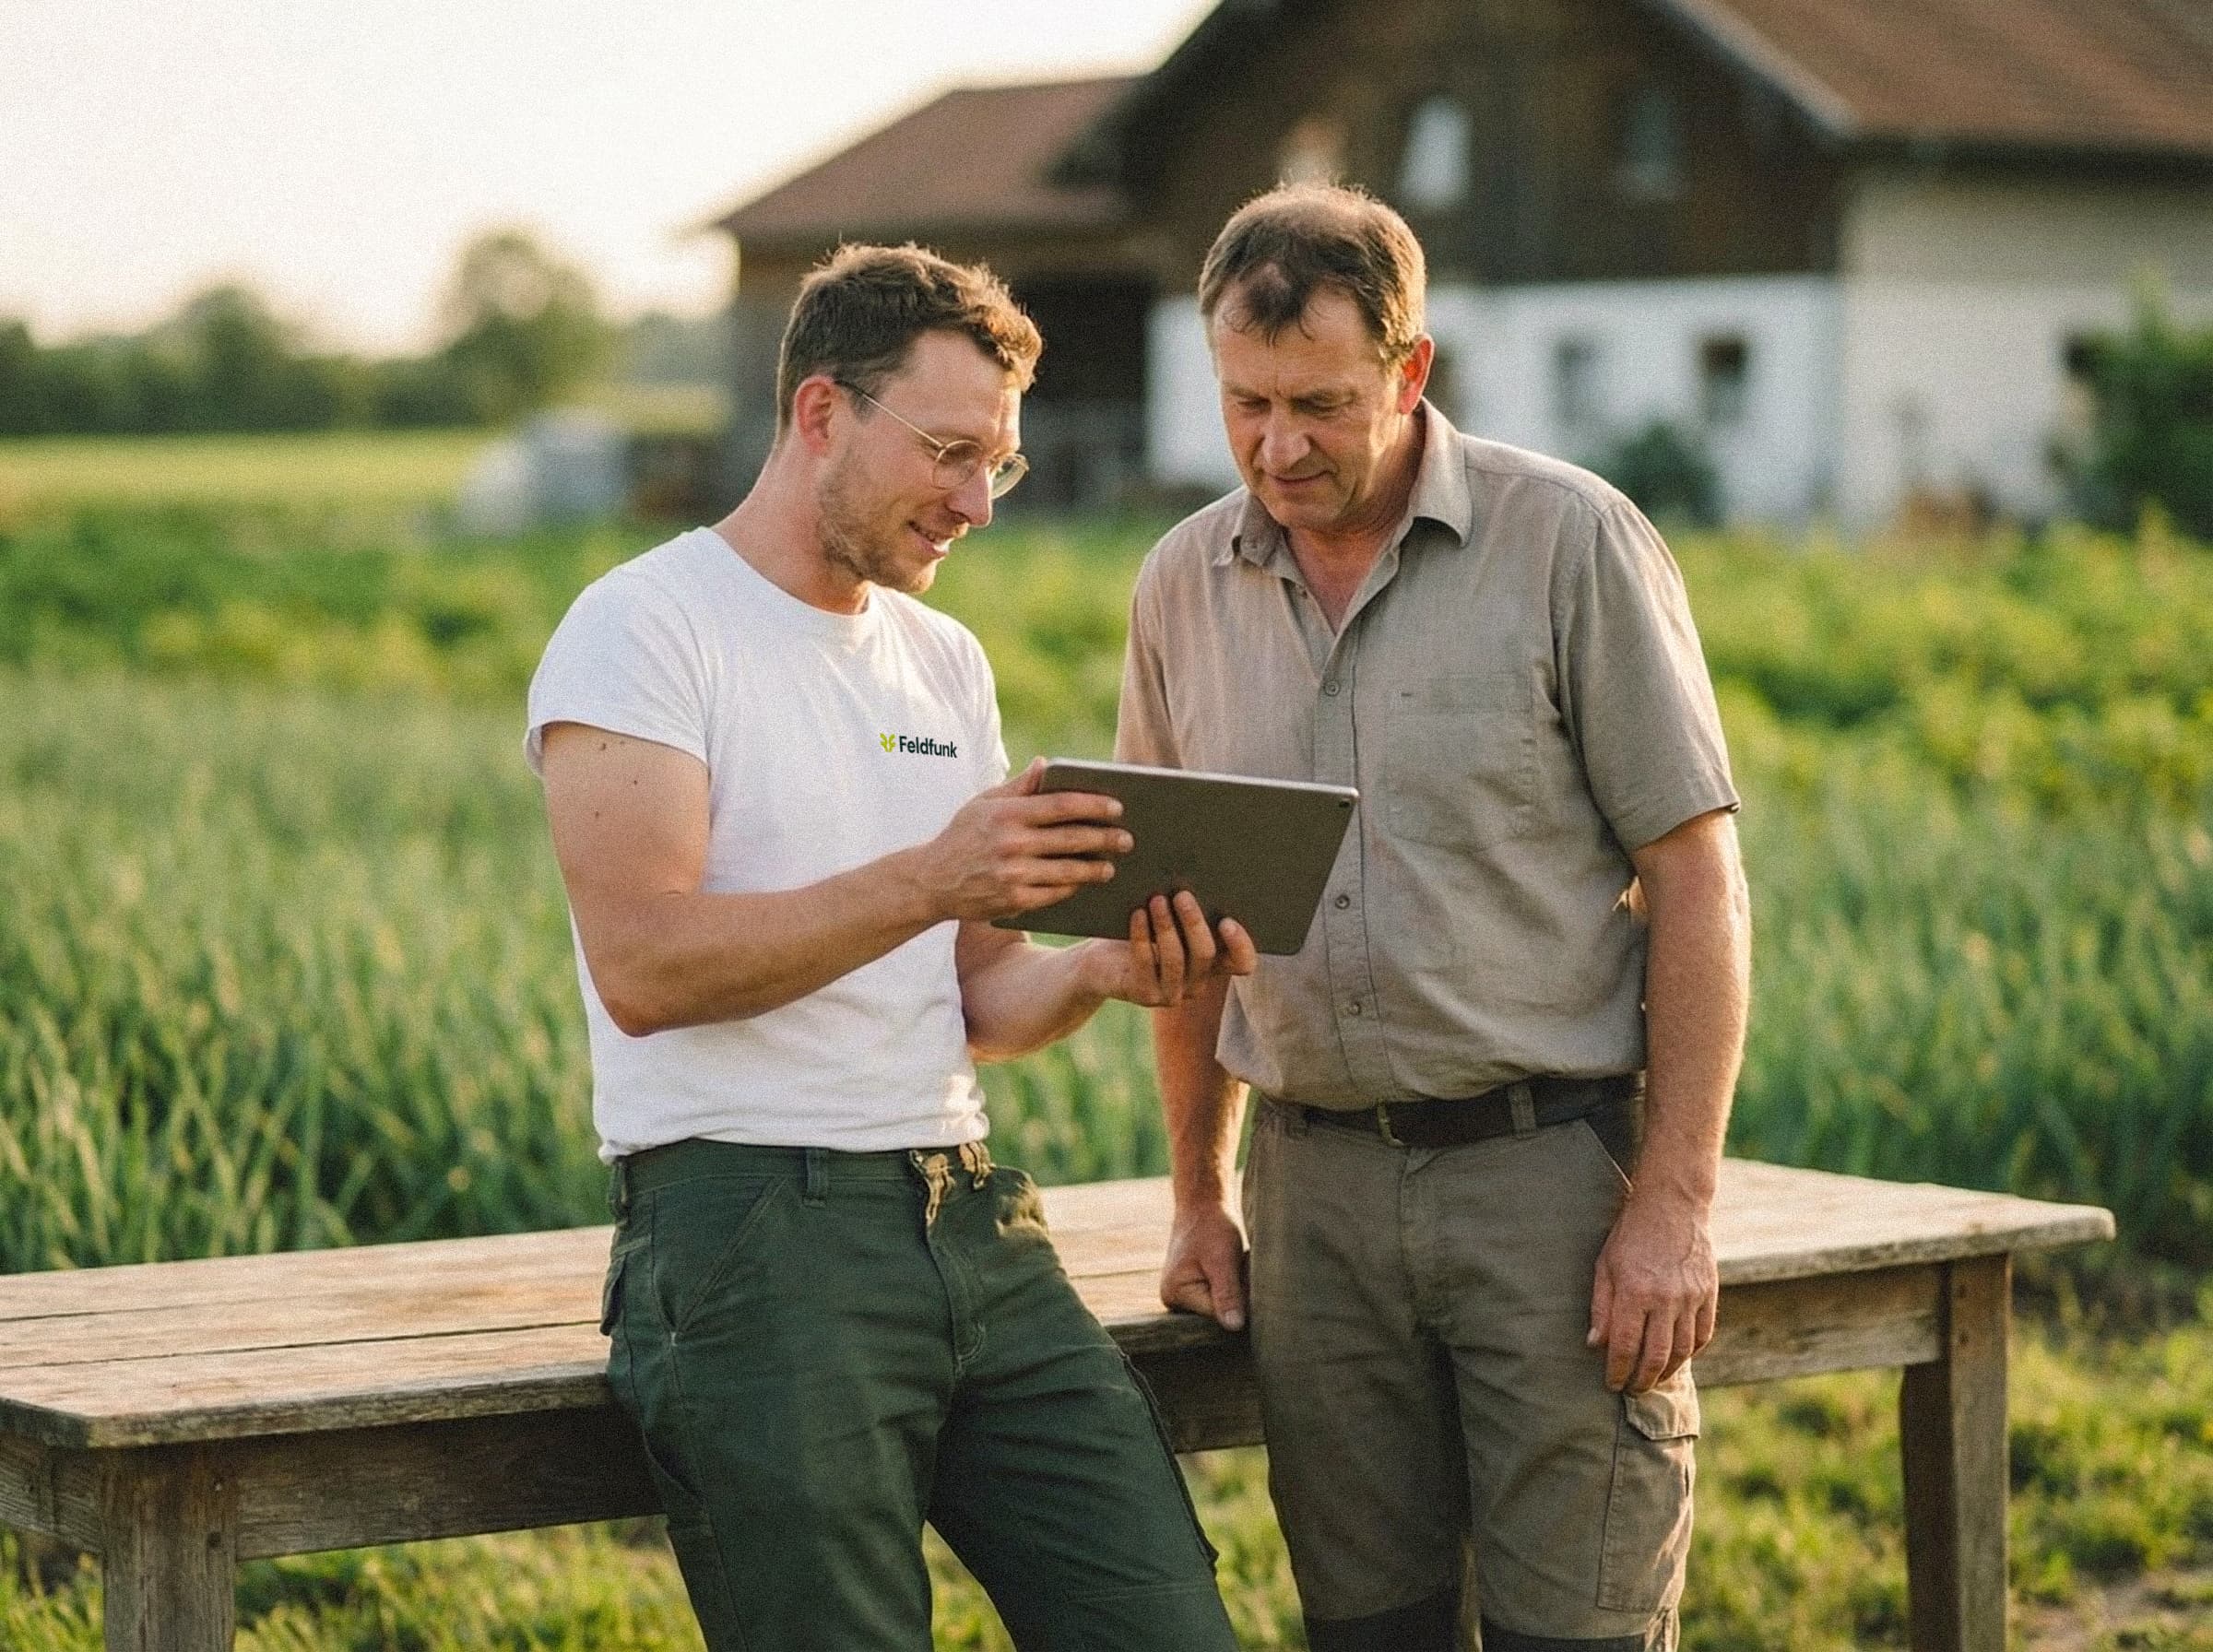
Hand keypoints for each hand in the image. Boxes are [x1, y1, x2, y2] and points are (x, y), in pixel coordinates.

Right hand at [920, 759, 1131, 922]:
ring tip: (1111, 866)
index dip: (1093, 805)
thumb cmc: (963, 836)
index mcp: (1007, 814)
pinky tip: (1084, 882)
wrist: (932, 881)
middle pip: (1071, 839)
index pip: (1061, 805)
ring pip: (1068, 870)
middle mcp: (1011, 843)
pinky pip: (1055, 893)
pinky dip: (1073, 887)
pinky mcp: (1014, 901)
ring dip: (1095, 868)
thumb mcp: (984, 803)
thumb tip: (1047, 763)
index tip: (1117, 807)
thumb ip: (1018, 785)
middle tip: (1127, 839)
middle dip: (1105, 839)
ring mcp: (1013, 874)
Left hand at [1079, 890, 1257, 1008]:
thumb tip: (1196, 873)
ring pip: (1176, 959)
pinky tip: (1137, 914)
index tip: (1227, 921)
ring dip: (1166, 926)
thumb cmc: (1141, 932)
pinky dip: (1142, 936)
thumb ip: (1186, 909)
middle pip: (1206, 954)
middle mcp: (1198, 983)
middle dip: (1194, 922)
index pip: (1243, 964)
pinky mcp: (1146, 996)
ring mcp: (1173, 994)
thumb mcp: (1168, 921)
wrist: (1101, 964)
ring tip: (1156, 900)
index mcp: (1212, 964)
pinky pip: (1147, 963)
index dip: (1241, 945)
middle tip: (1182, 895)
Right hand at [1161, 1199, 1247, 1330]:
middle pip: (1220, 1312)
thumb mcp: (1222, 1259)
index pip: (1217, 1315)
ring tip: (1236, 1262)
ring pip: (1225, 1304)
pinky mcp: (1197, 1288)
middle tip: (1239, 1264)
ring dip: (1238, 1285)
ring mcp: (1186, 1295)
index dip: (1239, 1298)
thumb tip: (1234, 1327)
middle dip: (1238, 1292)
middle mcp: (1176, 1300)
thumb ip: (1227, 1294)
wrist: (1204, 1203)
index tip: (1242, 1271)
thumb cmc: (1210, 1226)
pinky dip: (1234, 1282)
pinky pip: (1223, 1295)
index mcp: (1175, 1295)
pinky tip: (1233, 1265)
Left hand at [1587, 1190, 1717, 1392]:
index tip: (1612, 1384)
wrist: (1672, 1205)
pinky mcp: (1709, 1294)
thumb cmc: (1631, 1235)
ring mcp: (1691, 1297)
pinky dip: (1690, 1353)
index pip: (1625, 1346)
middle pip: (1655, 1356)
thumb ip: (1601, 1307)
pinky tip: (1677, 1359)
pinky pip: (1702, 1335)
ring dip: (1666, 1373)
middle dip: (1641, 1380)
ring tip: (1652, 1380)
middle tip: (1632, 1391)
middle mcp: (1665, 1299)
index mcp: (1634, 1292)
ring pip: (1681, 1351)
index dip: (1617, 1371)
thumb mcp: (1605, 1266)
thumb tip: (1595, 1345)